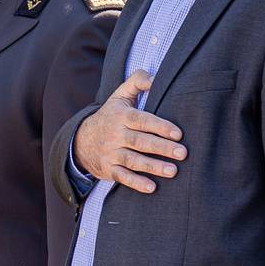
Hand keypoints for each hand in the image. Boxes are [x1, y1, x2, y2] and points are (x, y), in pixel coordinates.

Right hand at [73, 70, 187, 193]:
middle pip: (140, 142)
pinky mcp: (108, 169)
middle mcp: (115, 135)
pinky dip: (136, 183)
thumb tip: (156, 78)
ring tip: (173, 171)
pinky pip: (122, 177)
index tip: (178, 134)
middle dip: (162, 148)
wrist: (81, 140)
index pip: (141, 120)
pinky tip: (152, 187)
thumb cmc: (111, 116)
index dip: (159, 127)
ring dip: (152, 166)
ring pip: (132, 160)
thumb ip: (138, 81)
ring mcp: (111, 153)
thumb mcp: (119, 95)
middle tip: (183, 153)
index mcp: (121, 116)